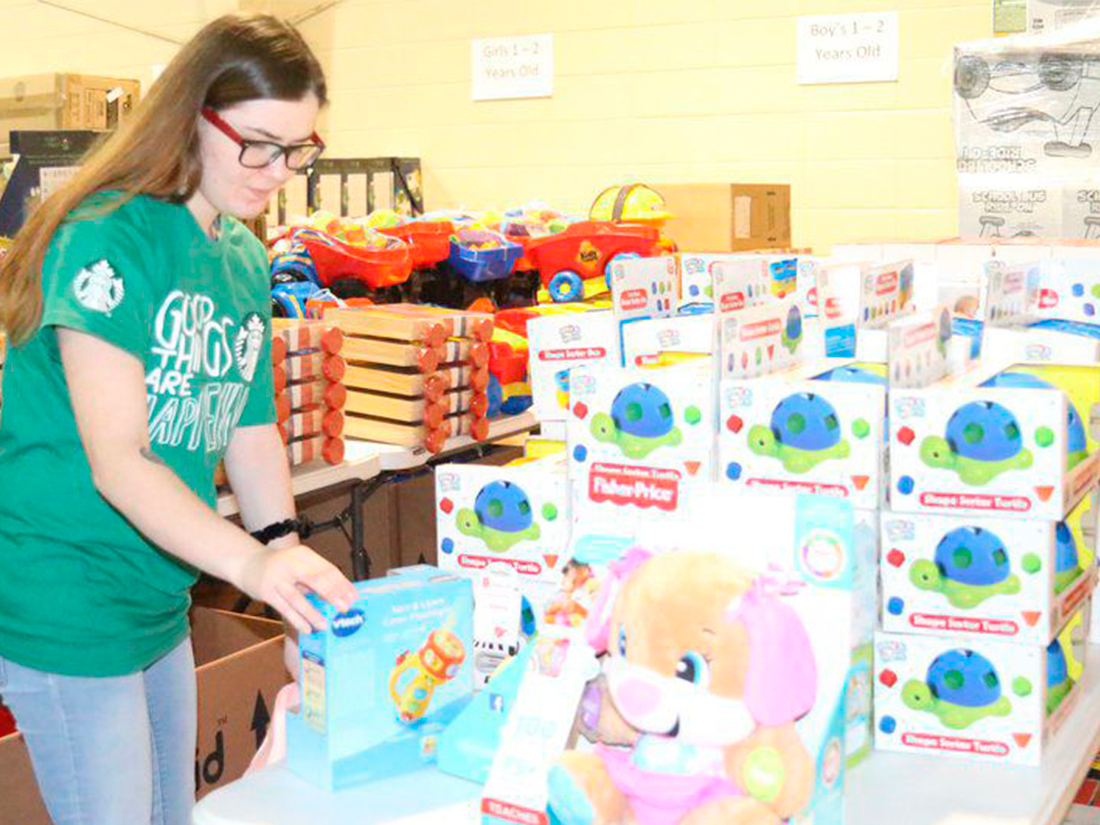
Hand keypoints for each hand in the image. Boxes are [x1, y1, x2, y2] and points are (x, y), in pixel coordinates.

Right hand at [235, 544, 358, 633]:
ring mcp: (277, 578)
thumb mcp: (298, 564)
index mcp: (304, 555)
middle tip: (344, 609)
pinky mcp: (266, 592)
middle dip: (332, 595)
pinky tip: (306, 628)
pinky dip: (297, 619)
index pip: (327, 569)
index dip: (342, 584)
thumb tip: (338, 594)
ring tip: (325, 625)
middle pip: (316, 580)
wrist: (247, 563)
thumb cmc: (280, 567)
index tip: (353, 597)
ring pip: (298, 598)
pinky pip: (284, 608)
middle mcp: (291, 564)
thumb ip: (315, 576)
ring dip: (313, 613)